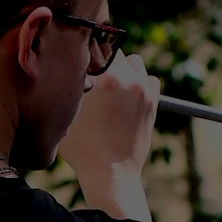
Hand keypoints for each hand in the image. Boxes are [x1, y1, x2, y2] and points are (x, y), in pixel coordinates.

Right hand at [62, 53, 160, 221]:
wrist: (111, 173)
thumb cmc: (83, 147)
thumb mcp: (68, 112)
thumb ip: (72, 85)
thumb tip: (72, 66)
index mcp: (107, 79)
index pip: (93, 47)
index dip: (83, 54)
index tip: (78, 64)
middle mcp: (129, 79)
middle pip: (113, 53)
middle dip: (102, 62)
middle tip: (92, 80)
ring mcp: (145, 90)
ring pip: (134, 62)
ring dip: (123, 69)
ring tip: (111, 87)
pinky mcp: (153, 102)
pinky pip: (148, 78)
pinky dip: (139, 82)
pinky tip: (126, 96)